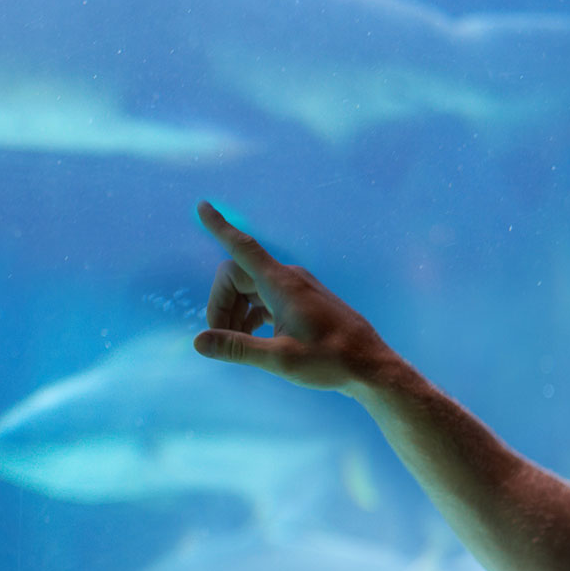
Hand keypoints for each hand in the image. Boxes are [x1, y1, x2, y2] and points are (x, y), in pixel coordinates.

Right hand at [193, 201, 391, 392]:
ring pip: (251, 289)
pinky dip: (252, 315)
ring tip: (236, 343)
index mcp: (281, 284)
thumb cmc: (330, 360)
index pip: (242, 247)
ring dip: (236, 312)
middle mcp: (289, 279)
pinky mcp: (304, 302)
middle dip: (221, 303)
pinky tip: (253, 339)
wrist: (370, 364)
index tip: (202, 206)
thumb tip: (198, 342)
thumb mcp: (279, 358)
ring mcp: (298, 289)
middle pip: (237, 276)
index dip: (219, 227)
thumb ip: (238, 348)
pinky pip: (266, 298)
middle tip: (221, 338)